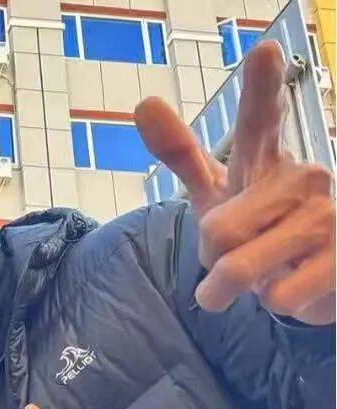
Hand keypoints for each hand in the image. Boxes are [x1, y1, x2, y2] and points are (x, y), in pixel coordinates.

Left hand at [136, 40, 334, 324]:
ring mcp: (326, 217)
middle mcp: (302, 179)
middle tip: (237, 254)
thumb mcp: (219, 192)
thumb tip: (144, 104)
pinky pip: (275, 297)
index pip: (259, 122)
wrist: (315, 276)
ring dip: (234, 287)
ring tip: (264, 272)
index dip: (260, 90)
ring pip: (240, 268)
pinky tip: (295, 285)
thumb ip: (183, 153)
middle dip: (212, 260)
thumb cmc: (260, 228)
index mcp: (266, 161)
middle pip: (218, 233)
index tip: (264, 52)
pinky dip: (272, 302)